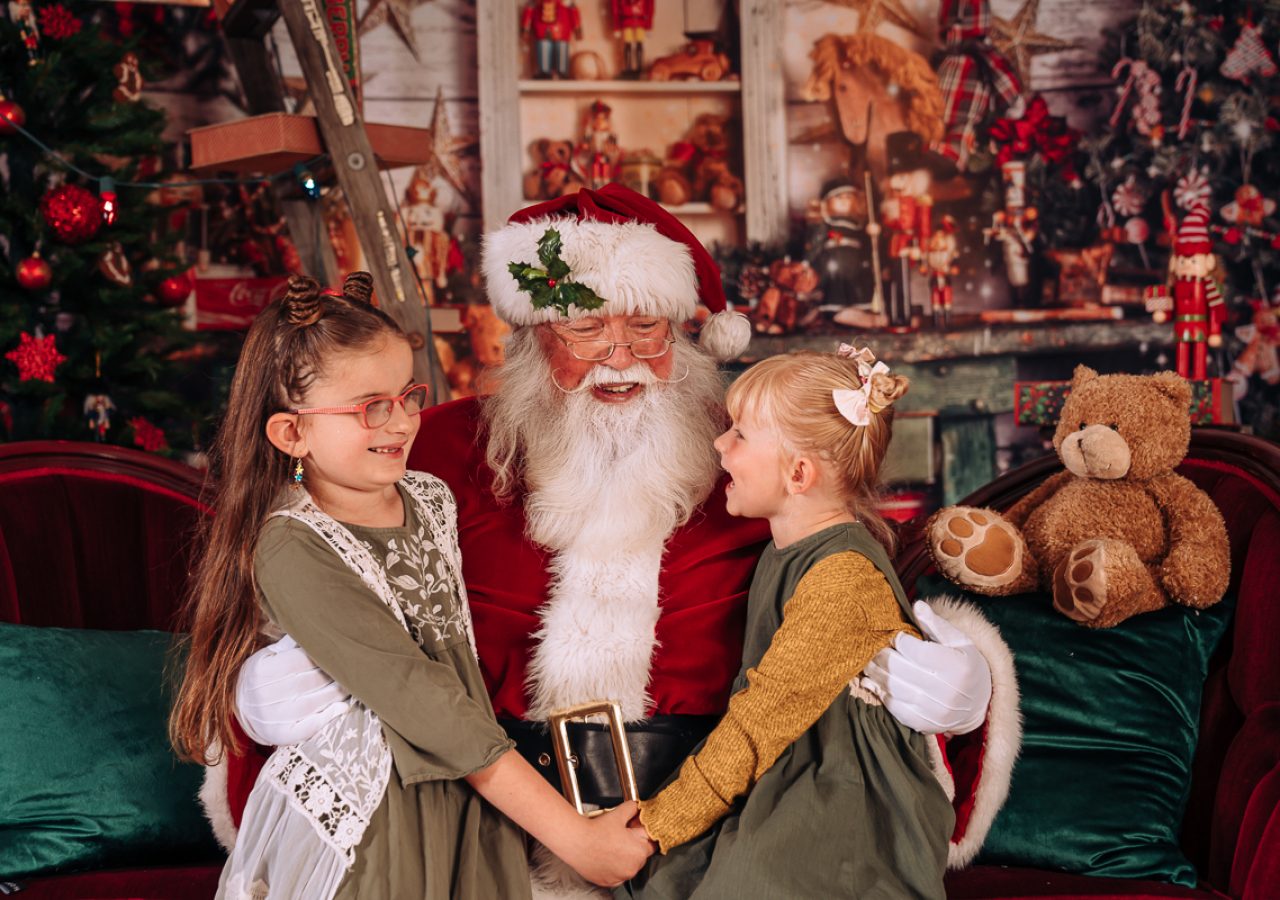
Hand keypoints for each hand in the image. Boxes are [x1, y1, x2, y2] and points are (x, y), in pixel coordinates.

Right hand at [235, 635, 350, 745]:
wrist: (241, 708)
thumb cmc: (262, 676)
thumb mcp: (267, 656)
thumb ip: (289, 644)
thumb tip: (313, 630)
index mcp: (262, 672)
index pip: (300, 661)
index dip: (323, 657)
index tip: (339, 652)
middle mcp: (265, 696)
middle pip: (309, 682)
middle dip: (334, 674)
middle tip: (351, 668)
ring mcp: (272, 718)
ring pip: (313, 703)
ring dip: (336, 693)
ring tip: (351, 684)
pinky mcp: (280, 736)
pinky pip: (308, 727)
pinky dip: (328, 717)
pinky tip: (343, 707)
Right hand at [564, 802, 653, 887]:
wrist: (576, 843)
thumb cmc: (595, 831)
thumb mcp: (618, 814)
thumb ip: (632, 808)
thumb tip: (638, 807)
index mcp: (639, 850)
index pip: (651, 841)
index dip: (643, 832)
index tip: (635, 829)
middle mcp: (633, 867)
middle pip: (641, 854)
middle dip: (635, 844)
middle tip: (621, 835)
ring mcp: (622, 876)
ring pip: (630, 865)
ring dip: (626, 857)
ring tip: (612, 845)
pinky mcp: (611, 882)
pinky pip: (619, 874)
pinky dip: (616, 867)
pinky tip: (607, 855)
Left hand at [861, 601, 991, 735]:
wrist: (980, 704)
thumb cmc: (966, 665)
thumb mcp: (960, 641)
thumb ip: (936, 624)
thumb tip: (917, 605)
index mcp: (956, 666)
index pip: (915, 650)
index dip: (898, 640)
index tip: (893, 635)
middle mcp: (947, 691)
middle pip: (899, 669)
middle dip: (881, 655)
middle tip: (872, 647)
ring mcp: (935, 710)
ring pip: (893, 688)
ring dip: (875, 674)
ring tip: (869, 662)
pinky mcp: (925, 724)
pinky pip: (894, 708)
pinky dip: (880, 693)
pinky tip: (874, 682)